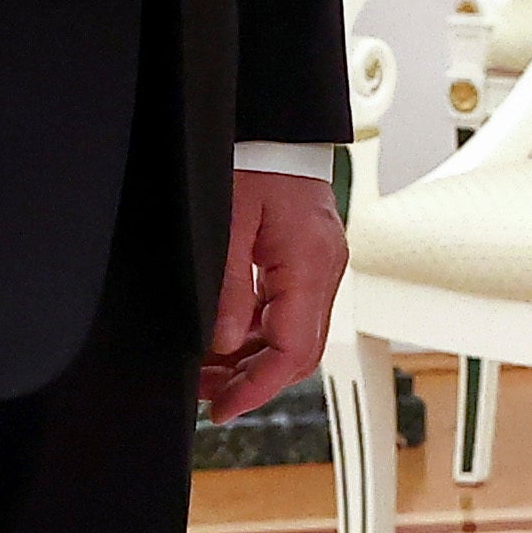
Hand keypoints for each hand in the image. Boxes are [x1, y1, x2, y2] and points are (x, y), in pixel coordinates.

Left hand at [206, 164, 346, 418]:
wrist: (276, 124)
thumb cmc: (255, 159)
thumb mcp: (227, 223)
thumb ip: (228, 288)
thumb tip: (223, 344)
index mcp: (310, 264)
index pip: (294, 351)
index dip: (257, 388)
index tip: (222, 408)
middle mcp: (324, 270)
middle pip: (298, 352)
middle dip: (252, 380)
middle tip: (206, 395)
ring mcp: (319, 266)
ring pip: (292, 335)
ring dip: (251, 359)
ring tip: (206, 371)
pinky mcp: (307, 259)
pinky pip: (287, 311)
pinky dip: (256, 332)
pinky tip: (223, 338)